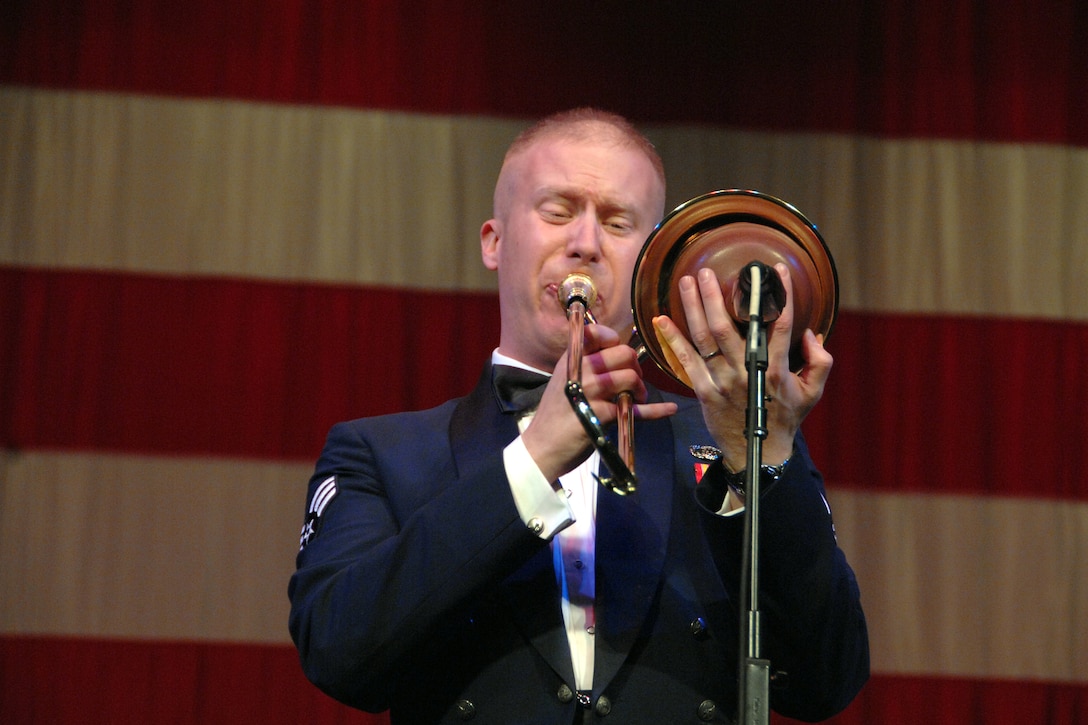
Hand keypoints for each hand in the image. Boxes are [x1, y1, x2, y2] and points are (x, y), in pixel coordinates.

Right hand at [522, 324, 677, 481]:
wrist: (543, 448)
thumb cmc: (556, 415)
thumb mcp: (564, 382)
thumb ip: (585, 367)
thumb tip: (619, 356)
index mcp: (571, 360)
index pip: (596, 333)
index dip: (613, 339)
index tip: (618, 352)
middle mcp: (581, 370)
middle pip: (622, 354)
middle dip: (635, 367)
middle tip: (634, 382)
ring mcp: (591, 392)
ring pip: (630, 378)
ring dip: (641, 390)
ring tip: (637, 399)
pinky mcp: (601, 415)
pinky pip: (635, 409)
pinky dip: (655, 410)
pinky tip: (669, 409)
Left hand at [651, 263, 831, 470]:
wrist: (759, 452)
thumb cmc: (785, 417)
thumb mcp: (813, 391)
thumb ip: (820, 361)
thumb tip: (810, 334)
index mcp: (776, 368)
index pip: (779, 325)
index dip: (779, 296)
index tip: (775, 271)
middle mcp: (746, 371)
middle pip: (728, 326)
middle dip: (716, 296)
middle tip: (707, 272)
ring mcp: (723, 381)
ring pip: (705, 338)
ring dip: (693, 308)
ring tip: (686, 282)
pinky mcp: (704, 391)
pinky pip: (686, 361)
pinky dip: (672, 339)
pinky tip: (662, 320)